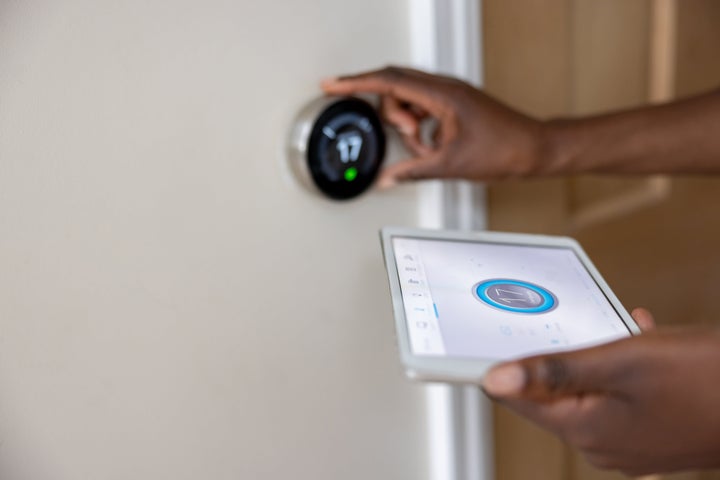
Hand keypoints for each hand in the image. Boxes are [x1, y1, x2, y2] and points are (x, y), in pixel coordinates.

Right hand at [321, 66, 543, 186]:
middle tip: (412, 139)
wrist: (534, 148)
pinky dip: (419, 127)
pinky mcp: (452, 104)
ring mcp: (448, 94)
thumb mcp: (450, 165)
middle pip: (395, 87)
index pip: (389, 81)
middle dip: (392, 115)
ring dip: (408, 125)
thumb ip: (412, 171)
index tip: (331, 84)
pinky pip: (421, 108)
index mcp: (442, 95)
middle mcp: (444, 87)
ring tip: (428, 147)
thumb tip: (386, 179)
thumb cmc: (504, 149)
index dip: (356, 82)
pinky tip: (433, 145)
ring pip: (408, 99)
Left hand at [483, 308, 719, 475]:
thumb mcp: (622, 362)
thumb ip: (555, 370)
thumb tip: (494, 380)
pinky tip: (642, 340)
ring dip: (596, 357)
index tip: (493, 337)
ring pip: (589, 389)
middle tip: (575, 323)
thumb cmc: (705, 378)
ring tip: (620, 331)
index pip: (519, 399)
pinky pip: (618, 396)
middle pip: (553, 393)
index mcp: (585, 431)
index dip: (504, 365)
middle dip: (562, 355)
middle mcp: (601, 446)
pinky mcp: (650, 436)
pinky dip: (622, 368)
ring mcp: (628, 445)